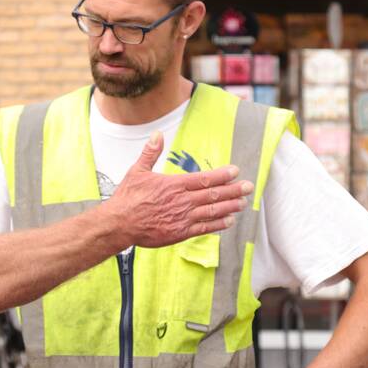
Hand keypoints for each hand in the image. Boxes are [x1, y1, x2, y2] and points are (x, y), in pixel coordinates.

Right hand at [108, 132, 252, 248]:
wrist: (119, 223)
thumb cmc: (127, 198)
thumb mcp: (137, 171)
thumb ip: (150, 153)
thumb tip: (157, 135)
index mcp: (174, 185)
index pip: (204, 178)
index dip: (222, 175)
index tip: (235, 171)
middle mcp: (182, 201)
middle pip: (213, 195)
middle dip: (233, 190)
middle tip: (248, 187)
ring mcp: (182, 218)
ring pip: (212, 211)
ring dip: (229, 206)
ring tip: (242, 203)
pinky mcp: (180, 233)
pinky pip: (204, 228)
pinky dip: (218, 225)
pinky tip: (228, 221)